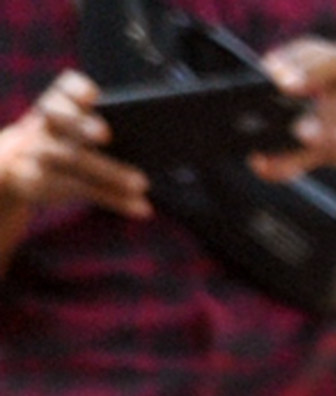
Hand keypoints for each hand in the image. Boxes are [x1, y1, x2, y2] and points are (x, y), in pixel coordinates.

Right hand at [1, 71, 150, 219]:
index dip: (76, 91)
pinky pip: (83, 190)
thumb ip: (105, 127)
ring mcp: (40, 152)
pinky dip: (115, 200)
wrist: (15, 164)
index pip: (64, 90)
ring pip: (74, 160)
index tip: (93, 94)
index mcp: (58, 102)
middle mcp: (46, 123)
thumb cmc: (66, 139)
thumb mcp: (75, 126)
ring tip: (143, 183)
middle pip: (62, 121)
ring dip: (110, 173)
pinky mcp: (45, 183)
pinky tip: (143, 208)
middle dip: (81, 125)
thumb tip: (162, 142)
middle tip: (105, 134)